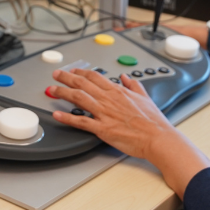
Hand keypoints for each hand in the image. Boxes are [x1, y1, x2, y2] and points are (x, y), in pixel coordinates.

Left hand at [49, 67, 209, 196]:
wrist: (158, 138)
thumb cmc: (153, 121)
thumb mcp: (144, 96)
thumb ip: (133, 85)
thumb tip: (125, 76)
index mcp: (117, 91)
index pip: (94, 77)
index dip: (80, 72)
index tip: (72, 71)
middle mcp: (108, 99)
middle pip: (82, 84)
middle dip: (66, 78)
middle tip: (55, 74)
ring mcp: (104, 113)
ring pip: (78, 98)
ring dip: (63, 92)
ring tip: (52, 90)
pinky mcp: (102, 129)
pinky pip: (81, 121)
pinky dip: (67, 118)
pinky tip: (57, 115)